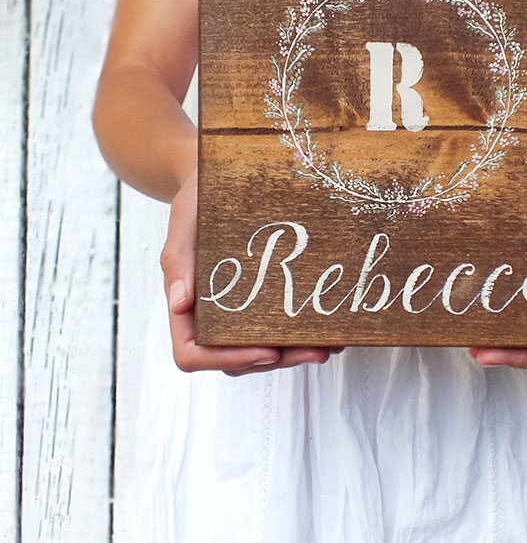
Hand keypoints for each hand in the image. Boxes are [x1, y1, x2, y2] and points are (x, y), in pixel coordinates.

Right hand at [160, 168, 342, 375]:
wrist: (216, 183)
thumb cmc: (196, 201)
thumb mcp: (184, 222)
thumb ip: (178, 260)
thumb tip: (180, 305)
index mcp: (184, 307)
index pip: (193, 353)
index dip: (229, 359)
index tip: (269, 350)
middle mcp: (208, 317)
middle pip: (237, 359)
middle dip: (280, 359)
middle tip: (318, 352)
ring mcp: (234, 313)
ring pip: (261, 350)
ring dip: (296, 353)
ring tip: (331, 344)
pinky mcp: (257, 301)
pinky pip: (275, 328)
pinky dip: (301, 333)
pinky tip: (330, 328)